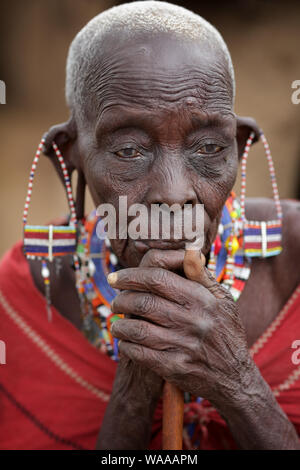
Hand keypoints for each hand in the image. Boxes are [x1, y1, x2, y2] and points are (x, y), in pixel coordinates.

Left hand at [109, 249, 254, 407]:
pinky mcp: (175, 368)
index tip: (115, 277)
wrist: (234, 378)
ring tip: (116, 323)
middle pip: (144, 302)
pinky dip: (126, 345)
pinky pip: (140, 353)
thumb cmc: (225, 332)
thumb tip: (189, 250)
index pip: (158, 278)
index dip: (131, 275)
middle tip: (115, 301)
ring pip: (138, 329)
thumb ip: (201, 276)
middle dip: (122, 300)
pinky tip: (125, 342)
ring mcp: (184, 345)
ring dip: (120, 325)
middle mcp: (193, 320)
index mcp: (202, 299)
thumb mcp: (222, 300)